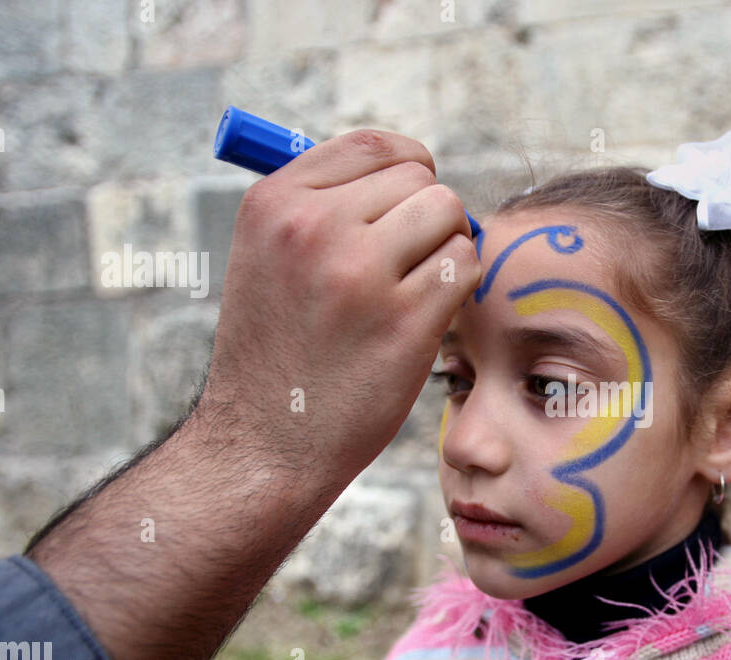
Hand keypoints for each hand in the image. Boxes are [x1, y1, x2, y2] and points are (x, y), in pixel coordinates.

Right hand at [199, 129, 480, 488]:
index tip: (409, 207)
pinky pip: (465, 268)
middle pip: (422, 181)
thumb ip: (325, 204)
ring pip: (451, 218)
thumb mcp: (269, 256)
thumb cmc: (280, 348)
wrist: (266, 442)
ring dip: (448, 250)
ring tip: (415, 290)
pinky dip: (458, 288)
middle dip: (430, 218)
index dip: (410, 170)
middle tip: (409, 266)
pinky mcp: (404, 322)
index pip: (375, 146)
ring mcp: (361, 275)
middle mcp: (315, 228)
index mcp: (276, 203)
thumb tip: (412, 169)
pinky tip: (426, 317)